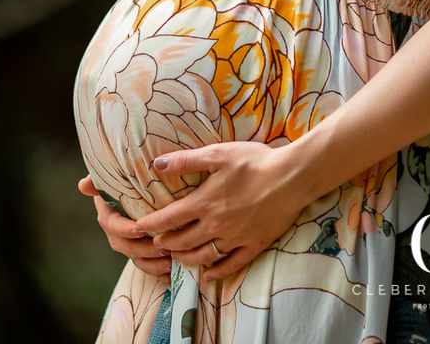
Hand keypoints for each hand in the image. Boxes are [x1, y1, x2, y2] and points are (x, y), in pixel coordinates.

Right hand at [78, 175, 172, 276]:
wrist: (140, 193)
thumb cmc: (125, 182)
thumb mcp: (113, 177)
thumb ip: (98, 181)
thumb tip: (83, 185)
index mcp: (108, 217)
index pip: (113, 225)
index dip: (125, 229)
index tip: (140, 229)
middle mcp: (117, 234)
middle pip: (127, 247)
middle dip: (144, 250)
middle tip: (163, 247)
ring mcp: (129, 246)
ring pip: (138, 261)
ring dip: (153, 265)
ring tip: (170, 262)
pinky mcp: (143, 255)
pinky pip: (149, 268)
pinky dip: (160, 274)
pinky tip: (172, 276)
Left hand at [132, 143, 311, 280]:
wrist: (293, 178)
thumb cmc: (254, 161)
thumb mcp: (217, 154)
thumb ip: (185, 161)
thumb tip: (157, 164)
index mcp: (204, 202)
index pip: (168, 218)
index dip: (150, 225)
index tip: (137, 227)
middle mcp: (216, 225)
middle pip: (182, 241)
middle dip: (165, 244)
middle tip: (154, 244)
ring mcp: (236, 238)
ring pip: (203, 256)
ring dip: (185, 258)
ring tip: (175, 257)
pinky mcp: (255, 245)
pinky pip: (232, 265)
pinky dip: (218, 272)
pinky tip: (209, 275)